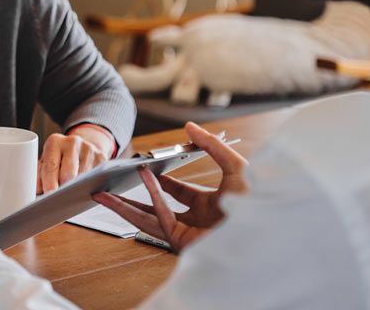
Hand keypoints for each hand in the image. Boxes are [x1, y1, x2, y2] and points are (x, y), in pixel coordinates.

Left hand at [37, 125, 113, 193]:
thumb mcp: (46, 162)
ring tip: (71, 193)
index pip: (51, 165)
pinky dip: (89, 186)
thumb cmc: (59, 158)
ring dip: (76, 189)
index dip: (49, 183)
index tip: (49, 195)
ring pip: (83, 177)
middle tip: (59, 199)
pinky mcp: (102, 157)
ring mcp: (89, 149)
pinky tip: (84, 188)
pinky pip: (96, 178)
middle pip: (68, 173)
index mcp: (55, 142)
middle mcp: (72, 142)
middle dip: (63, 188)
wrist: (80, 147)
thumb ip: (39, 175)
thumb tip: (36, 192)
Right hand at [93, 122, 247, 251]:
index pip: (178, 195)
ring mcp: (188, 234)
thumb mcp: (235, 166)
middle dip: (128, 200)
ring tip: (100, 195)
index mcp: (210, 207)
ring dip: (122, 207)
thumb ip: (210, 145)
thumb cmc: (259, 201)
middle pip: (154, 210)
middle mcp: (196, 222)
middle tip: (109, 189)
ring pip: (147, 219)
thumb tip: (189, 126)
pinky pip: (159, 218)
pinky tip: (141, 180)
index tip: (144, 170)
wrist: (268, 228)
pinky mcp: (183, 243)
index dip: (160, 183)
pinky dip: (148, 198)